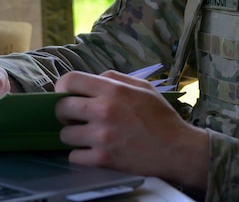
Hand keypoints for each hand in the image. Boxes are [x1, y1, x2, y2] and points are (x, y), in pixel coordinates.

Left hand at [54, 70, 207, 192]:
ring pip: (65, 134)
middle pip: (61, 108)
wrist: (177, 149)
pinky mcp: (102, 159)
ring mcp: (101, 136)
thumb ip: (114, 79)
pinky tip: (94, 150)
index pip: (69, 81)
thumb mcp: (142, 87)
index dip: (63, 88)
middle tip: (76, 117)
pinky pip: (74, 156)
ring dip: (74, 135)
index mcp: (113, 90)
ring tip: (88, 135)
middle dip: (66, 113)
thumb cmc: (161, 117)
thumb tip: (91, 79)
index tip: (66, 95)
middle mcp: (103, 110)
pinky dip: (81, 155)